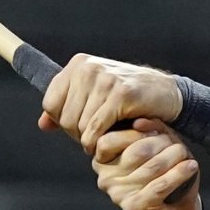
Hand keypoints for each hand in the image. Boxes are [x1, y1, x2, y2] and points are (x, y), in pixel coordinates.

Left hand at [39, 54, 182, 151]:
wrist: (166, 93)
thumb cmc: (128, 99)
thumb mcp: (93, 98)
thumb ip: (66, 109)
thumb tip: (43, 124)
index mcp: (78, 65)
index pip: (50, 104)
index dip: (62, 123)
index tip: (79, 129)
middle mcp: (89, 68)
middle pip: (65, 118)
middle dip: (77, 135)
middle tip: (93, 138)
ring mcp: (105, 79)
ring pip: (80, 126)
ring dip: (90, 142)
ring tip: (102, 141)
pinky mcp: (121, 93)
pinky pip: (97, 128)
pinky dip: (99, 143)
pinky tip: (107, 144)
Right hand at [93, 119, 202, 209]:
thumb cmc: (165, 176)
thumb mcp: (158, 146)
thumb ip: (150, 129)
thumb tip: (140, 122)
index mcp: (103, 161)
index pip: (111, 139)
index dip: (139, 132)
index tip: (160, 133)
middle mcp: (106, 179)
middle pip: (136, 150)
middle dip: (162, 143)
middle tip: (177, 146)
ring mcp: (119, 195)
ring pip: (151, 167)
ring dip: (174, 157)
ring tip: (186, 155)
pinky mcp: (135, 207)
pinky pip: (160, 185)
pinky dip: (179, 174)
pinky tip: (191, 167)